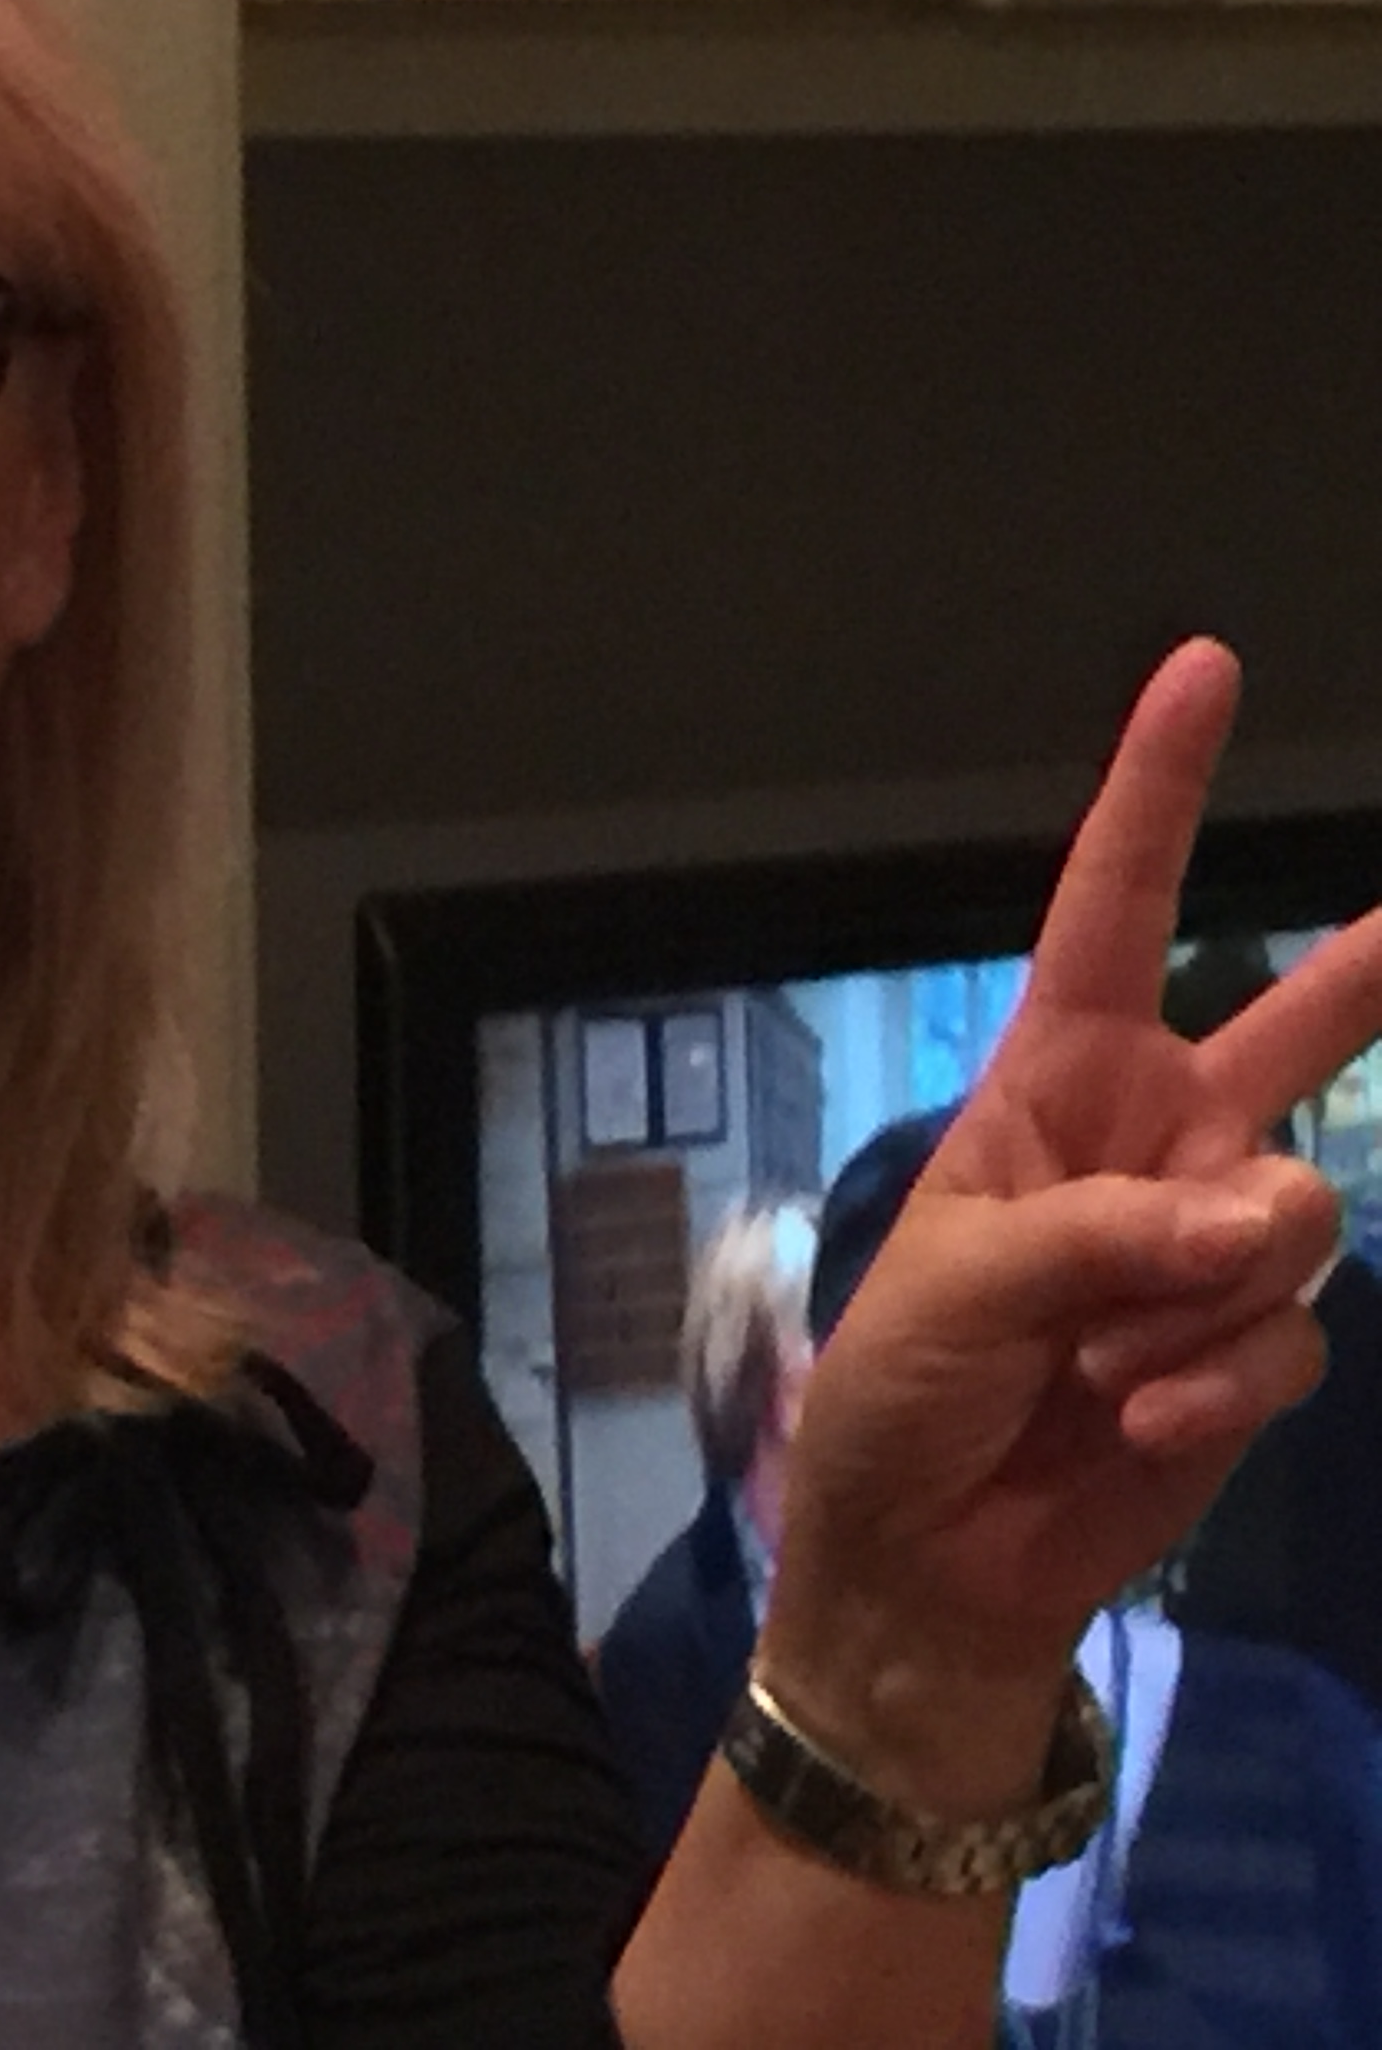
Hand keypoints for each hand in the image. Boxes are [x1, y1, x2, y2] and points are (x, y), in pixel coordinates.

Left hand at [775, 640, 1381, 1730]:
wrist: (929, 1561)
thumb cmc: (898, 1399)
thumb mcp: (960, 1291)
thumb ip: (1111, 1238)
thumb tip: (1272, 1210)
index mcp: (1044, 1090)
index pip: (1106, 914)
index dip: (1153, 794)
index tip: (1197, 670)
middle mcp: (1143, 1144)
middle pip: (1285, 1031)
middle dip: (1365, 968)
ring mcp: (1203, 1246)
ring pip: (1293, 1219)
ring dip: (1202, 1310)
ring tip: (1102, 1371)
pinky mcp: (1246, 1347)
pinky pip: (1284, 1339)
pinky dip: (1216, 1390)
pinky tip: (1137, 1425)